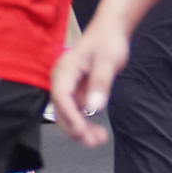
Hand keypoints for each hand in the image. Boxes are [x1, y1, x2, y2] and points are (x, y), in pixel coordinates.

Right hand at [47, 26, 127, 146]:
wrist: (110, 31)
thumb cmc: (108, 42)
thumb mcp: (108, 61)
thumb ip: (101, 84)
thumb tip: (94, 108)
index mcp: (65, 70)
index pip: (61, 96)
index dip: (69, 116)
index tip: (82, 131)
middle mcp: (61, 80)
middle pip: (60, 109)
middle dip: (74, 128)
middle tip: (94, 142)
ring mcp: (67, 87)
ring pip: (67, 114)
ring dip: (79, 129)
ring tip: (99, 139)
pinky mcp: (75, 91)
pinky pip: (75, 111)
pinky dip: (84, 123)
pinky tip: (97, 131)